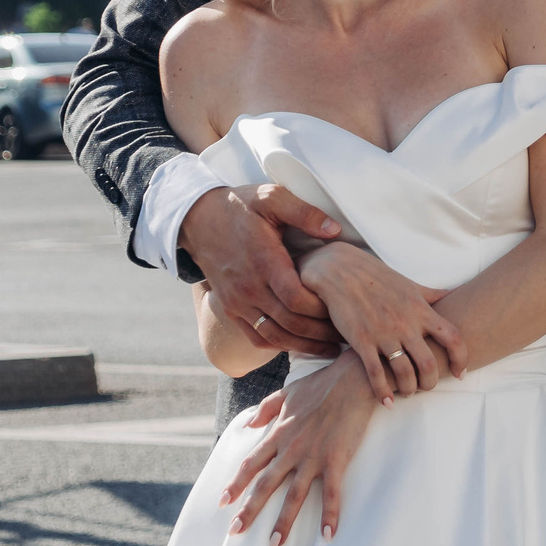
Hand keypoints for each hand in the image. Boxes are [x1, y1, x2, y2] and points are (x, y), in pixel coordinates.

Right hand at [180, 183, 341, 356]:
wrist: (198, 218)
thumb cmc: (241, 206)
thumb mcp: (272, 197)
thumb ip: (304, 213)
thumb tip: (335, 230)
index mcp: (263, 261)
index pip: (296, 299)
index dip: (321, 309)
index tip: (343, 308)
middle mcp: (248, 288)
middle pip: (290, 323)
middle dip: (321, 334)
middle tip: (347, 335)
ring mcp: (237, 302)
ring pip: (274, 336)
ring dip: (304, 346)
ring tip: (331, 349)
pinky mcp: (231, 309)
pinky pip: (256, 336)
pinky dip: (279, 345)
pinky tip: (301, 345)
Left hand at [225, 357, 376, 545]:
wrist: (352, 378)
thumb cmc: (322, 384)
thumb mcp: (288, 392)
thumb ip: (266, 408)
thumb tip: (249, 424)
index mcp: (280, 433)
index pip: (251, 464)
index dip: (236, 484)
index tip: (223, 501)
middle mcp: (292, 448)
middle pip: (266, 485)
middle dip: (249, 510)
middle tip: (235, 531)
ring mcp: (314, 456)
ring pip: (294, 495)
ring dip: (284, 521)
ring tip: (273, 543)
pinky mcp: (336, 459)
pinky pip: (332, 493)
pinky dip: (330, 515)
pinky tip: (328, 534)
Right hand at [297, 240, 468, 400]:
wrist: (342, 271)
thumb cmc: (380, 279)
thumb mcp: (411, 286)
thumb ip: (434, 296)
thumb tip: (457, 294)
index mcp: (422, 310)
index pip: (453, 338)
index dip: (461, 359)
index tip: (460, 373)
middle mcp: (406, 324)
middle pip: (429, 364)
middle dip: (431, 382)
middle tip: (427, 386)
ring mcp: (384, 334)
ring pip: (404, 373)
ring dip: (409, 389)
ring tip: (407, 392)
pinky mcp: (361, 341)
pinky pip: (376, 374)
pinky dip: (383, 393)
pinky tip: (387, 402)